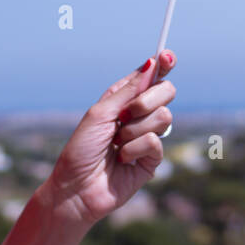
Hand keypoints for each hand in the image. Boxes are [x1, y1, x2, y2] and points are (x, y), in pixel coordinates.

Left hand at [42, 50, 176, 229]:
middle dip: (149, 99)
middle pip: (166, 92)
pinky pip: (156, 141)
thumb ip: (128, 91)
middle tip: (127, 114)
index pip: (148, 78)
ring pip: (164, 116)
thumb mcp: (100, 114)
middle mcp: (137, 117)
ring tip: (117, 145)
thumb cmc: (80, 151)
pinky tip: (122, 160)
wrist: (76, 189)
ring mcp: (146, 137)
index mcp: (121, 101)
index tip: (168, 56)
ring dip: (136, 129)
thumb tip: (151, 64)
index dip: (161, 65)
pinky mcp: (151, 160)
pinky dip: (135, 148)